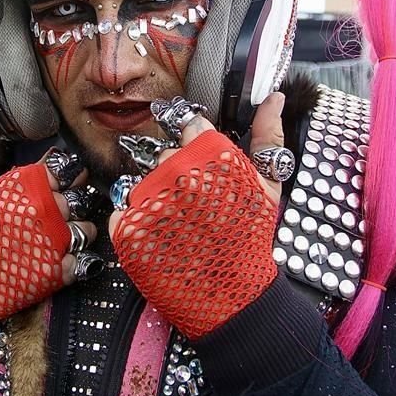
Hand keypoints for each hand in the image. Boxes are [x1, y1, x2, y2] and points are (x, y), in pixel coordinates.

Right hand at [0, 156, 96, 323]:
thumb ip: (29, 181)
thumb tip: (56, 163)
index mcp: (30, 186)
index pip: (69, 170)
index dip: (74, 176)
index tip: (75, 181)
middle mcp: (46, 208)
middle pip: (81, 200)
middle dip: (76, 207)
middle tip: (65, 216)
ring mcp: (54, 240)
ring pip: (88, 230)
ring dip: (81, 234)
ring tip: (63, 240)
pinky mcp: (57, 271)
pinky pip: (84, 261)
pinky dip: (77, 263)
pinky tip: (62, 262)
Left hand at [108, 93, 284, 338]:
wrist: (231, 298)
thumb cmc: (251, 240)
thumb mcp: (269, 186)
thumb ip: (268, 135)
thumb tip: (275, 97)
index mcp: (208, 155)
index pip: (188, 127)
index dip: (195, 149)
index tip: (202, 170)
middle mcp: (176, 170)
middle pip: (163, 156)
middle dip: (175, 177)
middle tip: (194, 209)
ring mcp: (149, 199)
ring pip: (141, 182)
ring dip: (154, 200)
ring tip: (178, 227)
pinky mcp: (127, 228)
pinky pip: (121, 211)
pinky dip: (135, 223)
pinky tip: (160, 239)